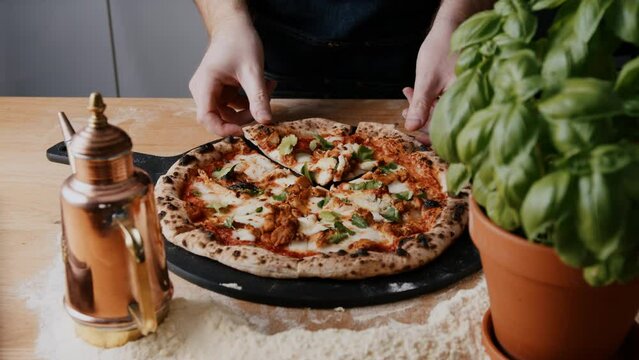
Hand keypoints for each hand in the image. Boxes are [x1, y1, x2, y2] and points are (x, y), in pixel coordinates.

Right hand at [189, 19, 274, 135]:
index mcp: (204, 85)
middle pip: (220, 117)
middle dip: (245, 115)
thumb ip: (258, 98)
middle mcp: (202, 90)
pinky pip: (233, 105)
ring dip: (250, 107)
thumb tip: (266, 122)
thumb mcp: (253, 71)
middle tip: (264, 102)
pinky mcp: (219, 91)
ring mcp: (210, 91)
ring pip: (229, 113)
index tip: (243, 131)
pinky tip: (264, 86)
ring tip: (268, 88)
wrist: (234, 26)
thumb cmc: (239, 41)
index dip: (223, 129)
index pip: (206, 118)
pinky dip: (249, 100)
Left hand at [403, 22, 456, 143]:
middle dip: (422, 118)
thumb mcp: (428, 79)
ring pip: (442, 110)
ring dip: (423, 106)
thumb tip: (411, 128)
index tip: (413, 132)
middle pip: (444, 122)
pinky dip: (429, 98)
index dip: (429, 135)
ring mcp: (464, 95)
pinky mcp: (459, 88)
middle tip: (405, 111)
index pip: (447, 130)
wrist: (454, 25)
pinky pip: (444, 100)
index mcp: (466, 103)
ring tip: (408, 96)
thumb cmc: (443, 49)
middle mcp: (469, 102)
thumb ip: (421, 105)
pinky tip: (415, 91)